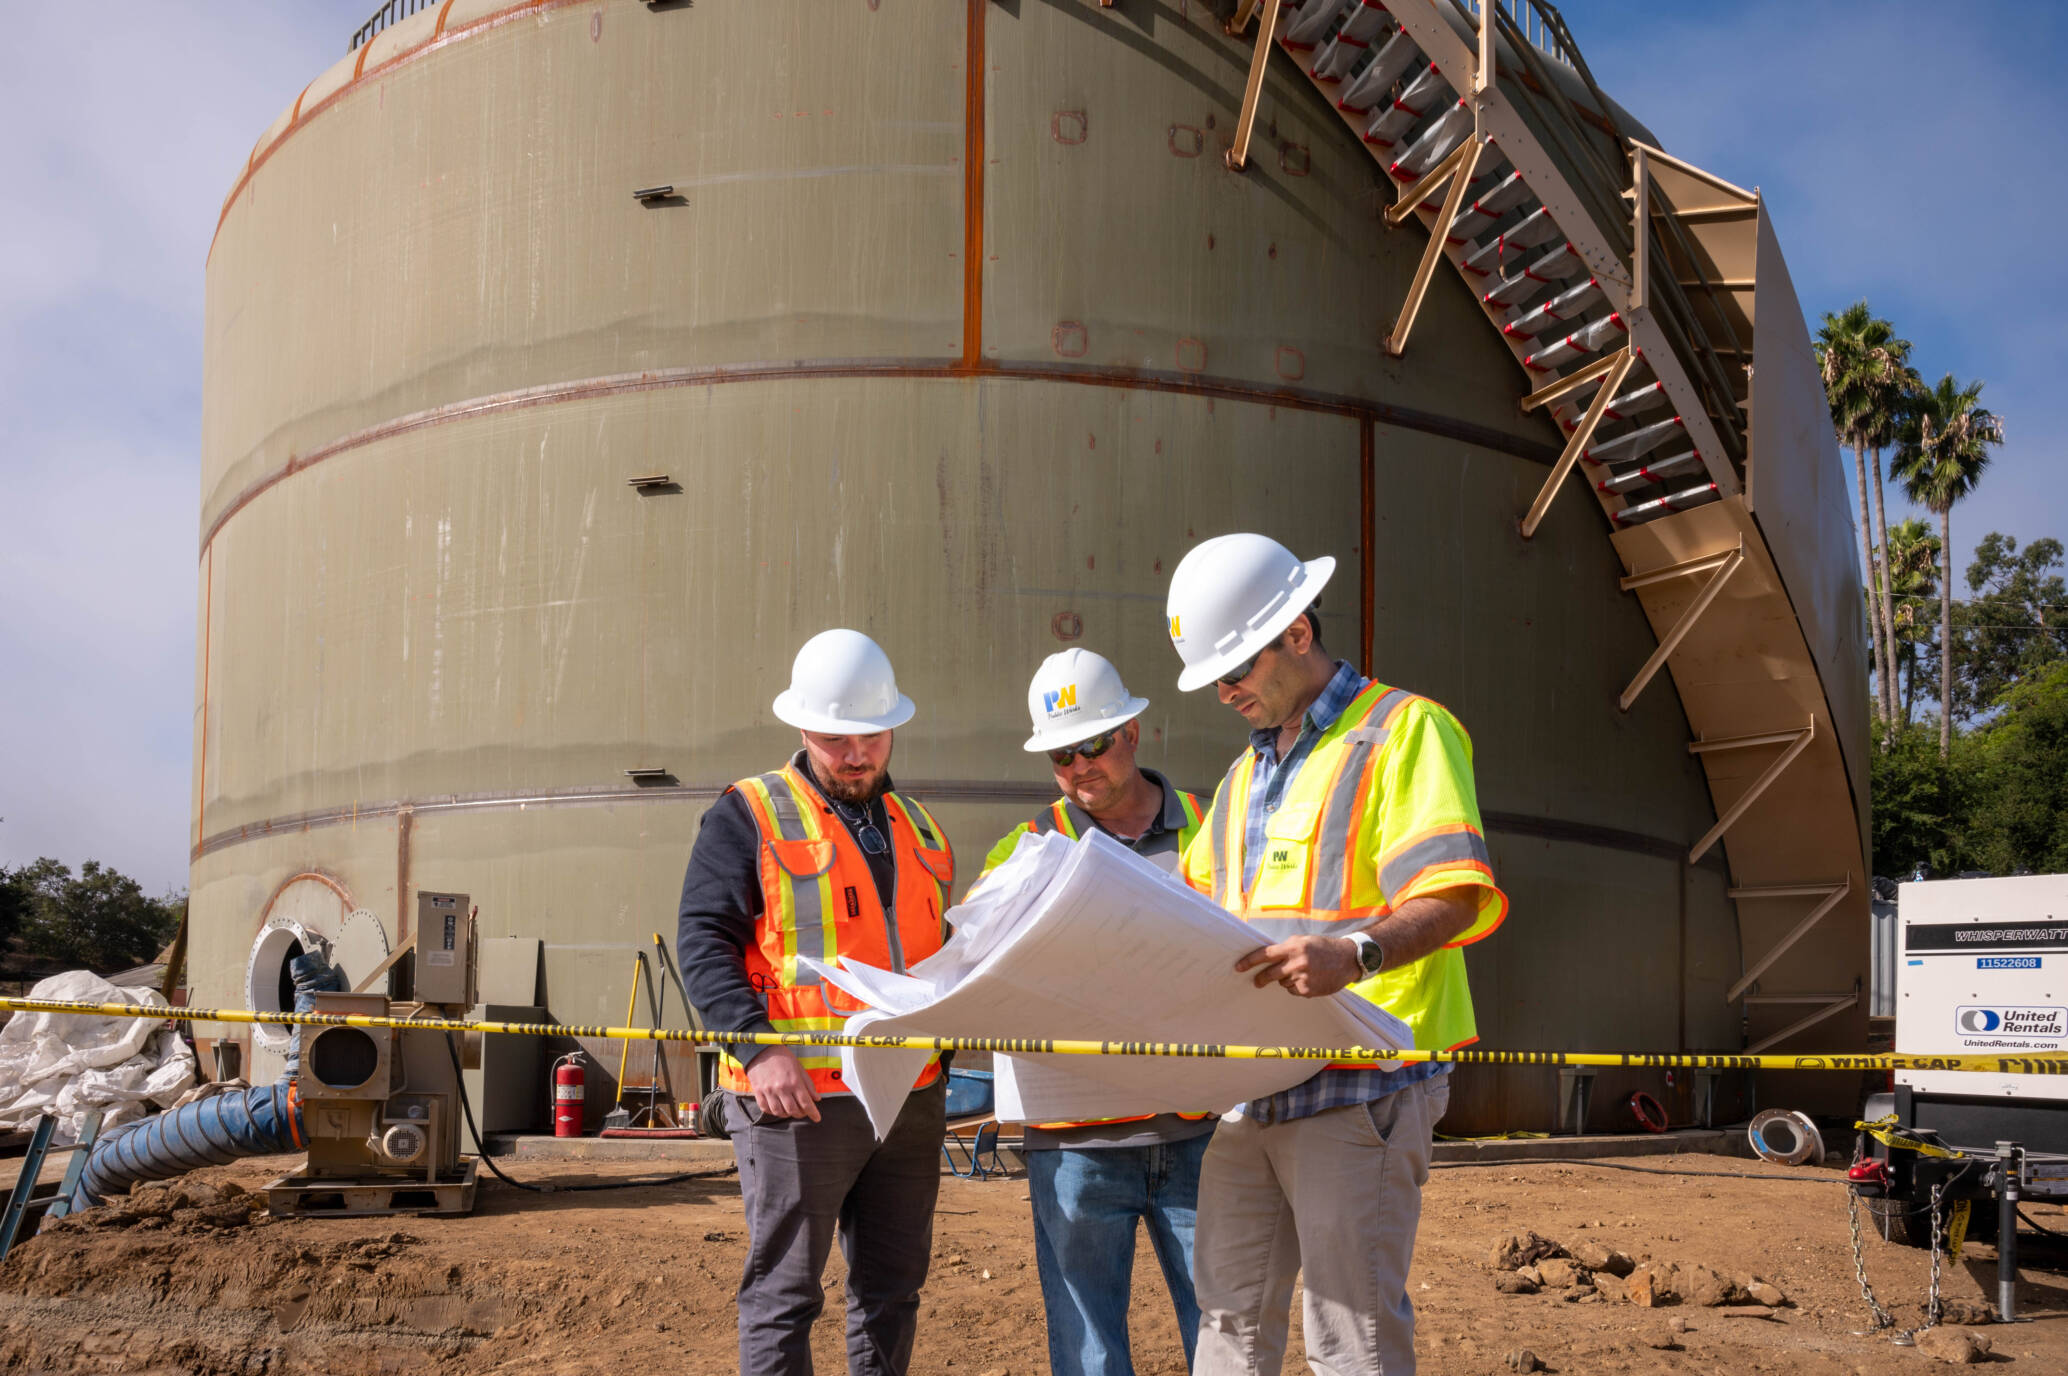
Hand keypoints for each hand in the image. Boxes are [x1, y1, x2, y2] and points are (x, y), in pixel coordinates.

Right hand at [744, 1047, 821, 1120]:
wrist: (761, 1050)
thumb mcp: (799, 1067)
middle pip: (793, 1110)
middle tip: (803, 1111)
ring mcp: (768, 1091)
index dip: (813, 1113)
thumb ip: (808, 1084)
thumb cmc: (782, 1057)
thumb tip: (817, 1098)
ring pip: (779, 1112)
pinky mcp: (758, 1092)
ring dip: (787, 1114)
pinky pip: (765, 1109)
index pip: (806, 1103)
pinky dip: (773, 1111)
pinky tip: (778, 1107)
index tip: (817, 1118)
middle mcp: (781, 1088)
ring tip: (790, 1109)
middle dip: (800, 1114)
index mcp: (794, 1081)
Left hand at [1235, 935, 1361, 997]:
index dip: (1249, 962)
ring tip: (1303, 973)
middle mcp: (1296, 962)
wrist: (1347, 959)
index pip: (1265, 955)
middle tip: (1257, 982)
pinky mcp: (1308, 990)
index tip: (1238, 967)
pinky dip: (1297, 987)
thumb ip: (1286, 948)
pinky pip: (1293, 991)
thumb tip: (1267, 957)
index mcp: (1293, 947)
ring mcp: (1302, 977)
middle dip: (1261, 979)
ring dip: (1287, 980)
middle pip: (1270, 974)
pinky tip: (1310, 980)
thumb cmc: (1323, 948)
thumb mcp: (1303, 941)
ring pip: (1282, 983)